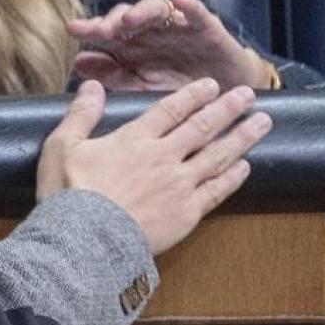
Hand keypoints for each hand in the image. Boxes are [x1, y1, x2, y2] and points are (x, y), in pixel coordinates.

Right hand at [36, 78, 269, 253]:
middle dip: (228, 108)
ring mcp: (180, 185)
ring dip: (242, 137)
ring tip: (262, 123)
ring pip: (218, 155)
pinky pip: (217, 190)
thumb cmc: (69, 193)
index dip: (193, 95)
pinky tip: (245, 166)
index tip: (212, 84)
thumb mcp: (62, 147)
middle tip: (249, 94)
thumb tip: (92, 85)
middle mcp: (164, 157)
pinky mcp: (187, 213)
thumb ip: (81, 114)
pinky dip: (233, 177)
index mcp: (134, 139)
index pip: (170, 110)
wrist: (85, 240)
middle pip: (202, 127)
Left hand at [68, 0, 268, 90]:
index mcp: (130, 45)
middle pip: (127, 17)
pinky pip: (198, 14)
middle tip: (100, 30)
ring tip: (129, 18)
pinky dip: (190, 6)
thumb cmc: (175, 91)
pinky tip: (180, 1)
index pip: (106, 32)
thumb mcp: (141, 88)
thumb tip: (79, 62)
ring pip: (157, 9)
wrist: (221, 97)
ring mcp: (178, 27)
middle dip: (112, 20)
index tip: (74, 29)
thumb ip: (112, 76)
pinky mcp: (206, 29)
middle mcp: (150, 31)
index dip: (90, 28)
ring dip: (142, 11)